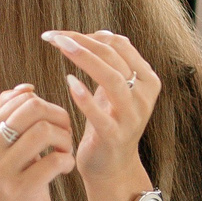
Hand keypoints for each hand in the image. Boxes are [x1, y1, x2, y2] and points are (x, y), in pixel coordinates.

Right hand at [0, 84, 74, 200]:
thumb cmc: (21, 182)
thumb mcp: (11, 148)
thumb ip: (14, 116)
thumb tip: (25, 88)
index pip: (22, 99)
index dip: (48, 108)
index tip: (53, 127)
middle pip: (33, 108)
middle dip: (59, 118)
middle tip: (65, 136)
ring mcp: (0, 171)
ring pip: (45, 131)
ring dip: (65, 141)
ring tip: (64, 154)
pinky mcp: (19, 190)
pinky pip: (55, 160)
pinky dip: (67, 162)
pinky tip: (64, 171)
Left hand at [44, 29, 158, 200]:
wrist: (112, 167)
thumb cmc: (109, 122)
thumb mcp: (115, 91)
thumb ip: (113, 64)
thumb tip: (101, 33)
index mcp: (147, 80)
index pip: (120, 45)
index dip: (91, 35)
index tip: (65, 35)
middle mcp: (143, 96)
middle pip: (114, 57)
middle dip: (82, 42)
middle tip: (54, 35)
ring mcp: (132, 117)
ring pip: (112, 79)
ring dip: (84, 59)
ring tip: (60, 46)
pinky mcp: (115, 137)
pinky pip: (101, 115)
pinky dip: (84, 97)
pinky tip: (68, 81)